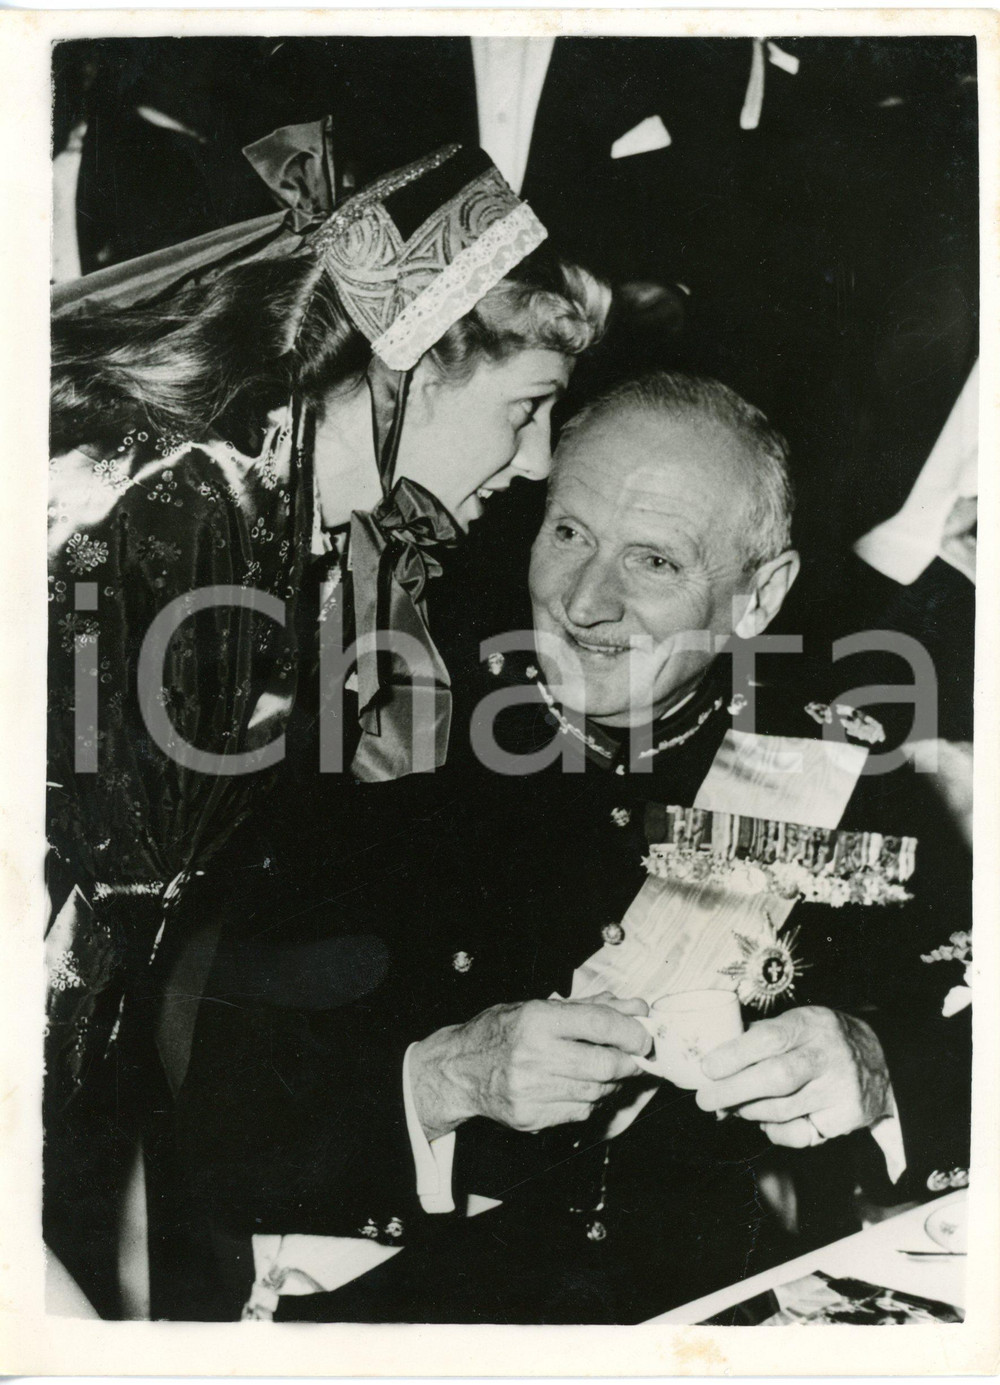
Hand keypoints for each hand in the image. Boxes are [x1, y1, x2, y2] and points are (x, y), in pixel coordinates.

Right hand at [409, 995, 650, 1140]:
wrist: (459, 1069)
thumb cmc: (502, 1031)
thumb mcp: (541, 1007)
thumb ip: (593, 1008)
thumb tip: (636, 1007)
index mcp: (536, 1019)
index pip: (599, 1024)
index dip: (631, 1032)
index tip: (643, 1036)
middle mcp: (533, 1055)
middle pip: (604, 1065)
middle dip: (628, 1062)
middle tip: (634, 1056)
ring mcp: (531, 1090)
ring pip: (597, 1092)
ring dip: (612, 1082)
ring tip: (606, 1070)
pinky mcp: (531, 1117)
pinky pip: (580, 1112)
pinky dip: (592, 1100)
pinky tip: (583, 1087)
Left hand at [694, 1006, 891, 1147]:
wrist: (882, 1060)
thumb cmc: (821, 1039)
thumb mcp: (797, 1022)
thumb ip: (758, 1037)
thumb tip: (713, 1068)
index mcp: (810, 1024)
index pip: (769, 1038)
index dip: (734, 1055)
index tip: (707, 1068)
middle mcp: (828, 1056)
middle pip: (776, 1078)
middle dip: (733, 1091)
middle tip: (705, 1100)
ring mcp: (840, 1089)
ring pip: (783, 1110)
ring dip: (748, 1111)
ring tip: (732, 1107)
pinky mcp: (846, 1118)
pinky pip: (800, 1134)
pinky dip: (775, 1131)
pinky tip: (766, 1121)